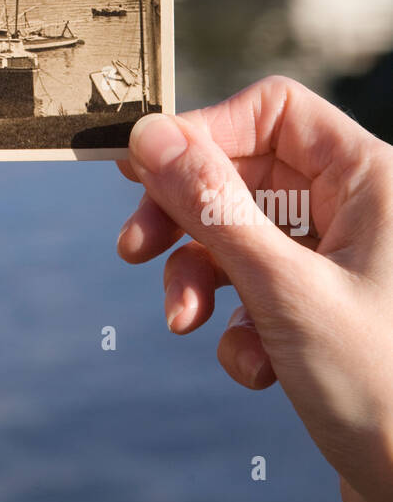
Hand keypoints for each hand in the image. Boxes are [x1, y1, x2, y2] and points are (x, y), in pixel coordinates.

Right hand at [117, 76, 392, 501]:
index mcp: (371, 179)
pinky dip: (239, 326)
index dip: (205, 132)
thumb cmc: (383, 391)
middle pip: (247, 175)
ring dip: (202, 279)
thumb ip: (212, 206)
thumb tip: (149, 136)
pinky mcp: (327, 314)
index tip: (143, 168)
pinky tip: (254, 370)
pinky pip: (259, 292)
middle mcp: (360, 210)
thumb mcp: (280, 290)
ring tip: (184, 324)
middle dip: (188, 219)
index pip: (273, 111)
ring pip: (244, 237)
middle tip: (134, 248)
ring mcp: (343, 263)